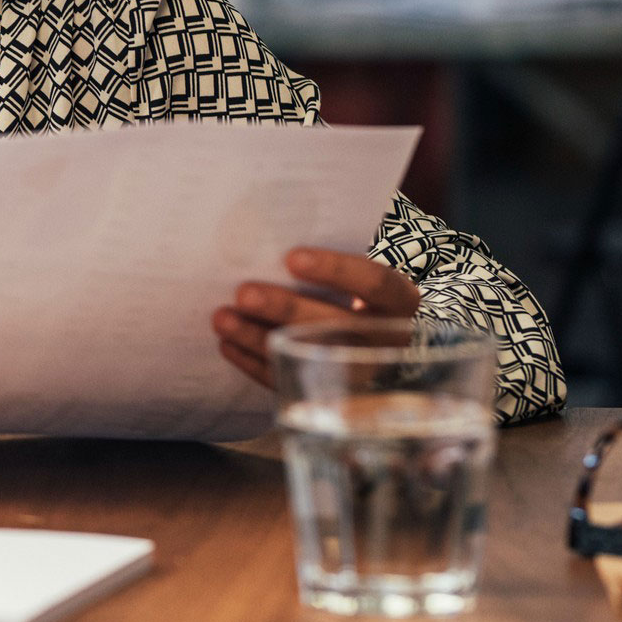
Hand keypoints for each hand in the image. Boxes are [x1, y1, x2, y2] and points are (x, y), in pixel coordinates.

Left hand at [211, 247, 421, 390]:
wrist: (385, 340)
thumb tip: (276, 230)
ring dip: (258, 337)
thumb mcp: (363, 271)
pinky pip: (290, 381)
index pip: (374, 283)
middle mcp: (385, 339)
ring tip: (221, 318)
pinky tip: (228, 344)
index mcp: (400, 302)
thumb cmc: (361, 290)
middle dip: (285, 308)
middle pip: (335, 324)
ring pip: (307, 355)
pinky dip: (254, 363)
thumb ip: (335, 253)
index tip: (292, 257)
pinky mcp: (330, 391)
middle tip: (243, 292)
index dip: (334, 269)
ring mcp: (359, 371)